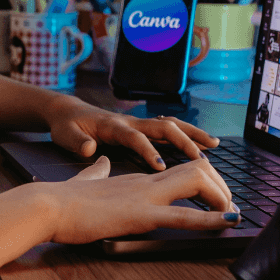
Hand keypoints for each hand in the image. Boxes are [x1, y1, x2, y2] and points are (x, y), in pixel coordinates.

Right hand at [39, 156, 240, 244]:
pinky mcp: (140, 214)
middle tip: (230, 206)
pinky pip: (183, 215)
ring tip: (234, 212)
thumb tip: (100, 161)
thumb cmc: (62, 199)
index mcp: (135, 179)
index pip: (179, 170)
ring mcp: (144, 195)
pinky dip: (211, 219)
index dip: (204, 179)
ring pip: (196, 181)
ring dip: (221, 197)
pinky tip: (229, 221)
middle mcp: (145, 181)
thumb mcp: (87, 181)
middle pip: (197, 168)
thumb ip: (97, 172)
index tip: (214, 195)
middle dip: (220, 185)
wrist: (47, 205)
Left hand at [45, 97, 220, 170]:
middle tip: (202, 158)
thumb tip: (90, 148)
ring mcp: (136, 123)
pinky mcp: (139, 127)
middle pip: (162, 127)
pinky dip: (186, 134)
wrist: (66, 111)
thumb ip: (78, 143)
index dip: (148, 152)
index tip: (161, 167)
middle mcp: (129, 122)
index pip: (135, 138)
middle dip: (183, 141)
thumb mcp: (65, 135)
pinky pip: (167, 129)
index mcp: (112, 126)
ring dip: (192, 134)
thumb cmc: (66, 126)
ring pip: (170, 125)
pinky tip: (200, 144)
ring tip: (214, 145)